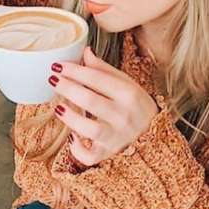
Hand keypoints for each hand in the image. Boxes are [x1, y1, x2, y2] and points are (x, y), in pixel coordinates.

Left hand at [49, 46, 159, 167]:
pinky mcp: (108, 154)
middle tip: (52, 79)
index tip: (57, 65)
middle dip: (67, 88)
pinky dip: (78, 150)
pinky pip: (90, 156)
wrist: (155, 134)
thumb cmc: (135, 105)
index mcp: (129, 94)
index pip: (97, 78)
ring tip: (58, 106)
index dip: (75, 70)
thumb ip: (104, 70)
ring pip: (89, 129)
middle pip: (90, 100)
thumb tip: (85, 52)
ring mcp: (116, 137)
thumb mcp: (126, 84)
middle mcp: (124, 116)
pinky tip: (72, 137)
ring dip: (70, 117)